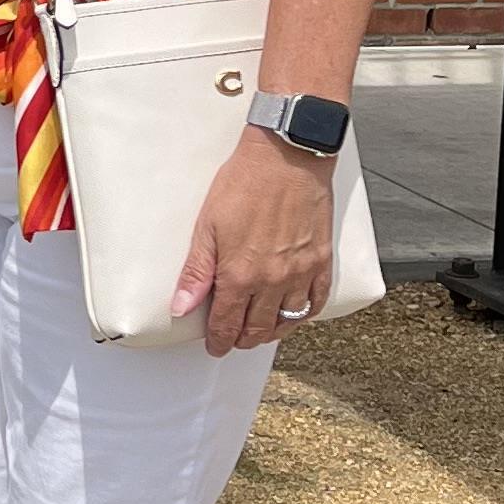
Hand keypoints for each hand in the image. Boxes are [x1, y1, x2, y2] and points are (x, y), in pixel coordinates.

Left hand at [171, 126, 333, 356]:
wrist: (287, 157)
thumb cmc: (245, 184)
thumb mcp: (207, 226)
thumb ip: (196, 271)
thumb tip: (181, 306)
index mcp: (240, 274)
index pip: (227, 323)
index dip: (218, 340)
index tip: (214, 346)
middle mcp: (272, 281)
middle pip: (257, 328)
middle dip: (241, 339)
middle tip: (232, 341)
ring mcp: (300, 273)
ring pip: (287, 321)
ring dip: (271, 332)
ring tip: (259, 333)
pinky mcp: (321, 261)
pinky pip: (316, 302)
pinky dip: (304, 315)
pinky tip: (294, 315)